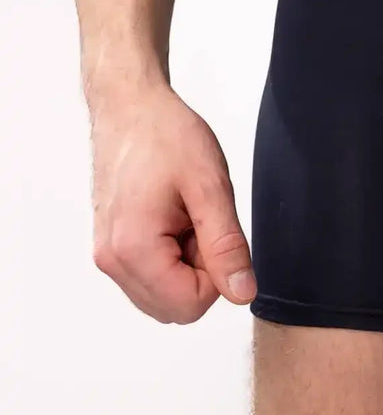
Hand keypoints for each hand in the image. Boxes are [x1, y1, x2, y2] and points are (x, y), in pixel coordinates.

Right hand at [90, 84, 255, 322]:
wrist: (130, 107)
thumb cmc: (166, 135)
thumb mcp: (210, 186)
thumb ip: (227, 245)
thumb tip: (242, 293)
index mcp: (133, 249)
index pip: (189, 305)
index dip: (218, 274)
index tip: (214, 229)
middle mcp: (111, 261)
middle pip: (174, 307)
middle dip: (201, 271)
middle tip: (200, 219)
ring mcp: (107, 255)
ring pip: (163, 295)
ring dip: (186, 264)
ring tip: (186, 215)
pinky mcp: (111, 246)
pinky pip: (150, 276)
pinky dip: (171, 256)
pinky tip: (174, 217)